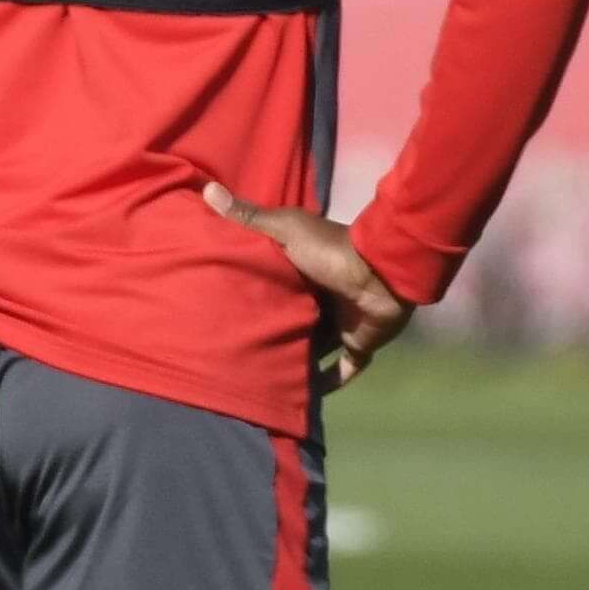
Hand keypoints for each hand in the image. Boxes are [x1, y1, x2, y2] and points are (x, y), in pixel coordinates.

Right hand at [206, 181, 414, 392]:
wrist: (382, 273)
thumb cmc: (331, 250)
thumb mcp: (284, 230)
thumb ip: (249, 216)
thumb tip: (207, 189)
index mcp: (304, 270)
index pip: (275, 285)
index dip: (253, 295)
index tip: (224, 308)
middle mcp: (322, 298)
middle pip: (293, 321)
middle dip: (272, 335)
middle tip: (238, 353)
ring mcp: (342, 322)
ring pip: (315, 348)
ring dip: (297, 363)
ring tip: (262, 380)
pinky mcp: (359, 343)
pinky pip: (344, 369)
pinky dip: (328, 383)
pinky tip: (305, 400)